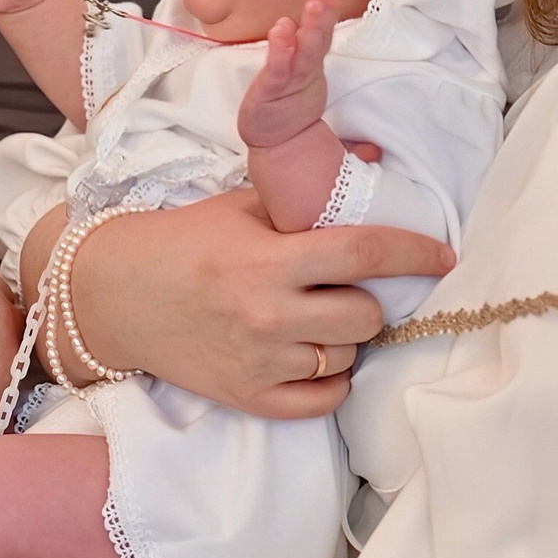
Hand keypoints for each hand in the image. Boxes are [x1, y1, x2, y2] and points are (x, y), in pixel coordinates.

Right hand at [29, 187, 451, 417]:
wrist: (115, 294)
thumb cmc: (182, 241)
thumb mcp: (240, 204)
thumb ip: (305, 193)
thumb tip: (374, 157)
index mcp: (268, 258)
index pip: (363, 255)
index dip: (413, 253)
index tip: (442, 255)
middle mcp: (267, 313)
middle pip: (365, 316)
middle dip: (366, 299)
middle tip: (341, 288)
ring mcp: (260, 361)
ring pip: (348, 356)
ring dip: (345, 337)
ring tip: (316, 318)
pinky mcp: (248, 397)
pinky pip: (323, 400)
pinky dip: (329, 378)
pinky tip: (312, 355)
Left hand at [237, 0, 341, 149]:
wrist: (277, 142)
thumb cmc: (286, 102)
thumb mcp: (298, 70)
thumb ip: (306, 44)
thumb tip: (309, 15)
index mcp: (311, 62)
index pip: (322, 32)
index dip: (327, 10)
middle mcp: (305, 70)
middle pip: (318, 40)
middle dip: (323, 14)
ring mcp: (291, 81)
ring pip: (304, 54)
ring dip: (310, 29)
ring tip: (314, 5)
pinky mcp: (272, 92)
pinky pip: (278, 70)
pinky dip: (281, 51)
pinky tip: (281, 30)